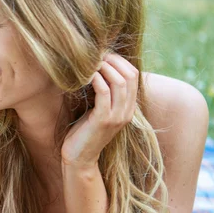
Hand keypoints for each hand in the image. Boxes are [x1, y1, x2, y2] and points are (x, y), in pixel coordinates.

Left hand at [61, 53, 138, 167]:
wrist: (79, 158)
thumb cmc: (84, 131)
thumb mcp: (97, 109)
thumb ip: (103, 93)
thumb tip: (96, 68)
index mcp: (128, 107)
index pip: (134, 75)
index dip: (119, 61)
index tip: (102, 54)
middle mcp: (127, 111)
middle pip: (130, 75)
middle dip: (112, 60)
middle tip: (95, 54)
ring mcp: (117, 116)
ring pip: (120, 82)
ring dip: (104, 67)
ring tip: (90, 62)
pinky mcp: (103, 120)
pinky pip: (104, 92)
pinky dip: (96, 79)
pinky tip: (86, 75)